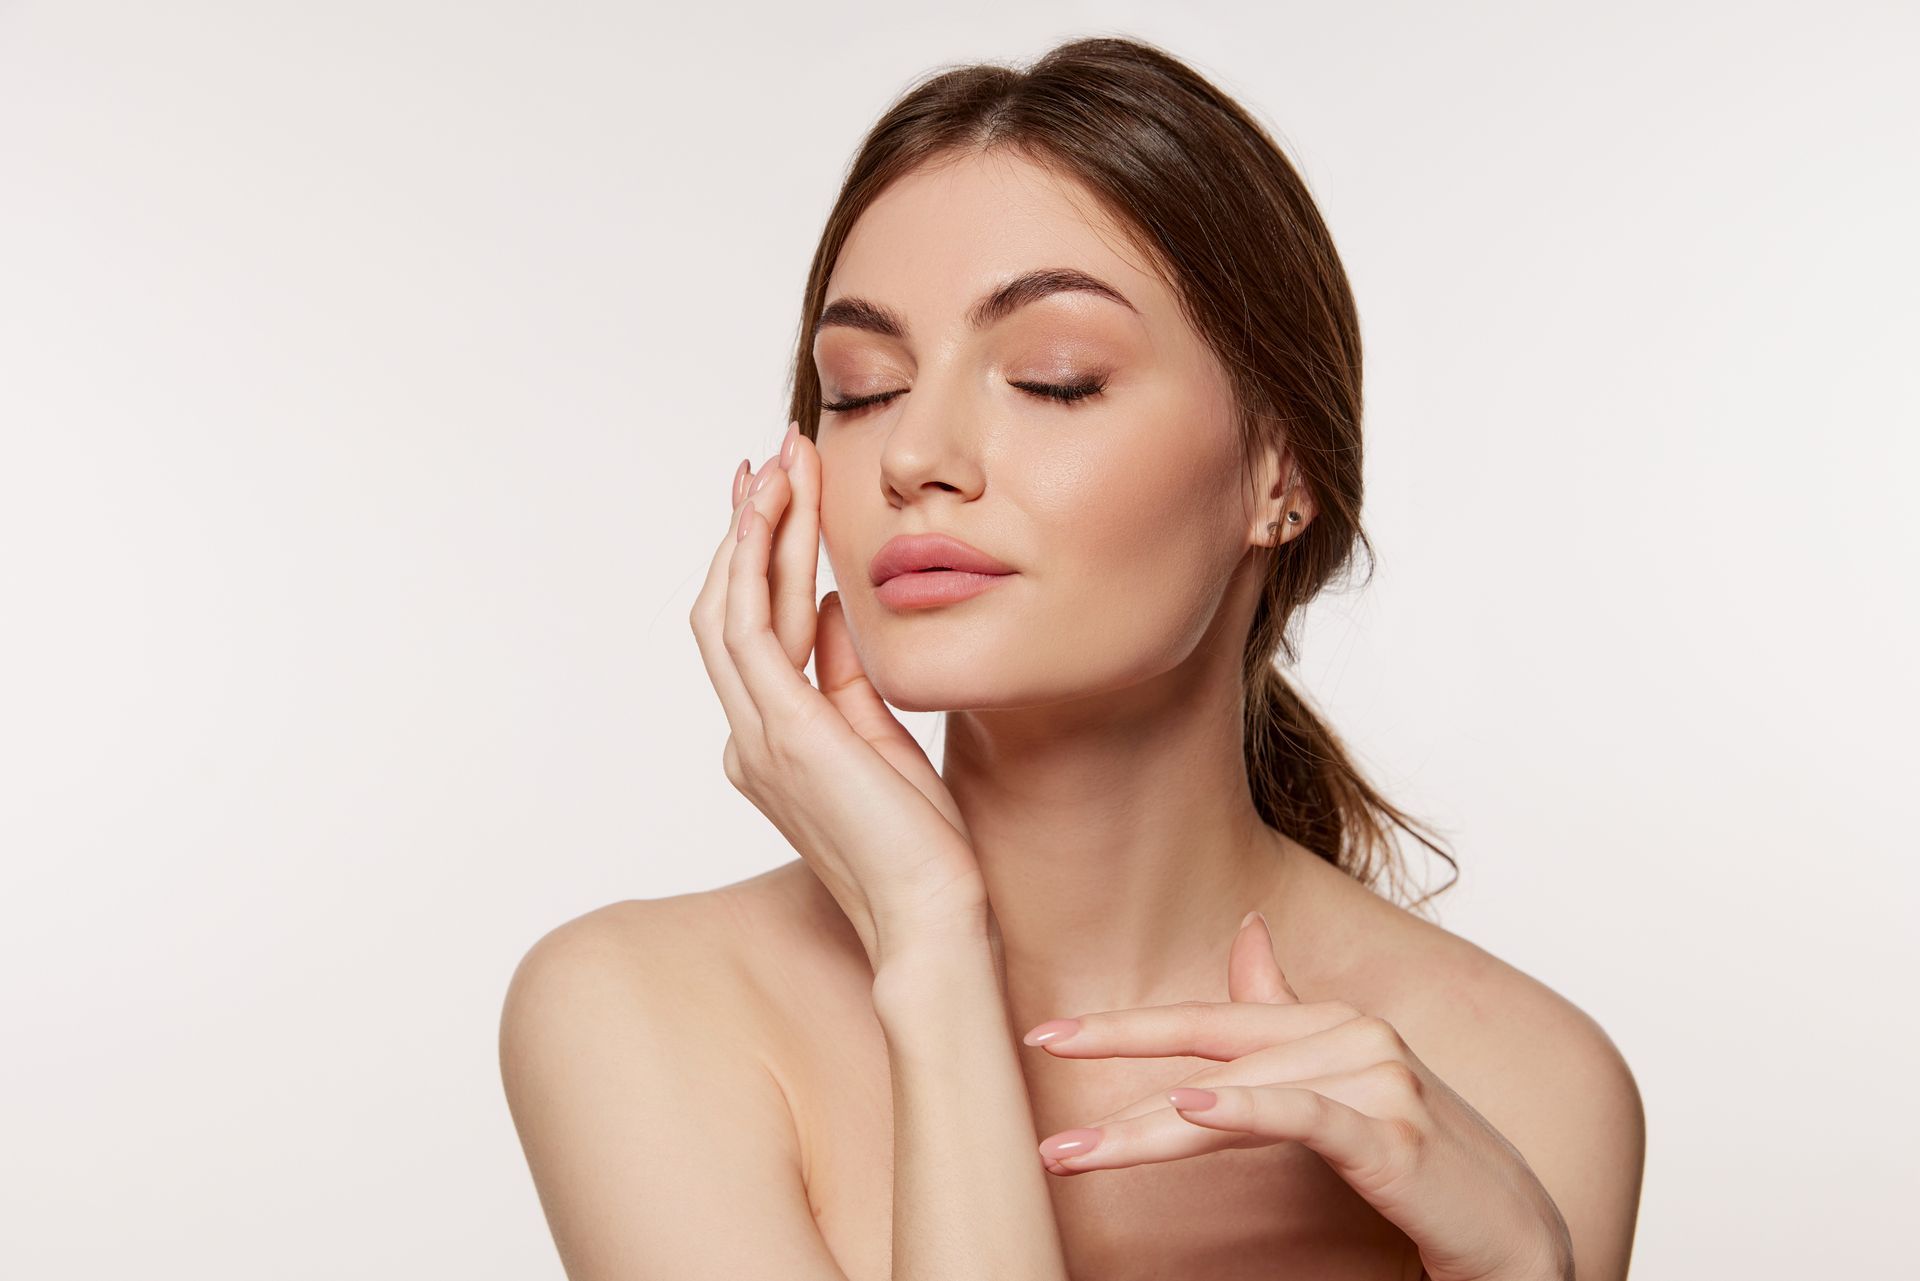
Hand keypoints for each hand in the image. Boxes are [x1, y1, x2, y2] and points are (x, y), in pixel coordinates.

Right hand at [689, 424, 988, 968]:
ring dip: (752, 529)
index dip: (762, 559)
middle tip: (771, 456)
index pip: (756, 631)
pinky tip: (775, 512)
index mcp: (770, 743)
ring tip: (776, 463)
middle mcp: (749, 738)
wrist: (931, 914)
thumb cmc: (919, 844)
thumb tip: (838, 607)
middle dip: (749, 527)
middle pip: (730, 608)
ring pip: (731, 607)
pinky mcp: (784, 733)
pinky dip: (757, 563)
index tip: (780, 497)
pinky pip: (752, 628)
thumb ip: (848, 675)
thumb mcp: (880, 738)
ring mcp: (757, 737)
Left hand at [1021, 912, 1573, 1280]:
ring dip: (1148, 1132)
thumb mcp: (1344, 1088)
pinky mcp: (1398, 1134)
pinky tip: (1189, 1112)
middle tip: (1042, 1131)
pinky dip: (1246, 1110)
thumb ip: (1288, 1019)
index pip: (1207, 1021)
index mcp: (1330, 1022)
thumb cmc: (1427, 1169)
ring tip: (1077, 1154)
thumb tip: (1248, 934)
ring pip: (1238, 1096)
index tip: (1044, 1035)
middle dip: (1115, 1095)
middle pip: (1208, 1062)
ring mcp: (1380, 1077)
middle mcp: (1353, 1033)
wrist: (1522, 1240)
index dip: (1124, 1029)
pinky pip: (1304, 1117)